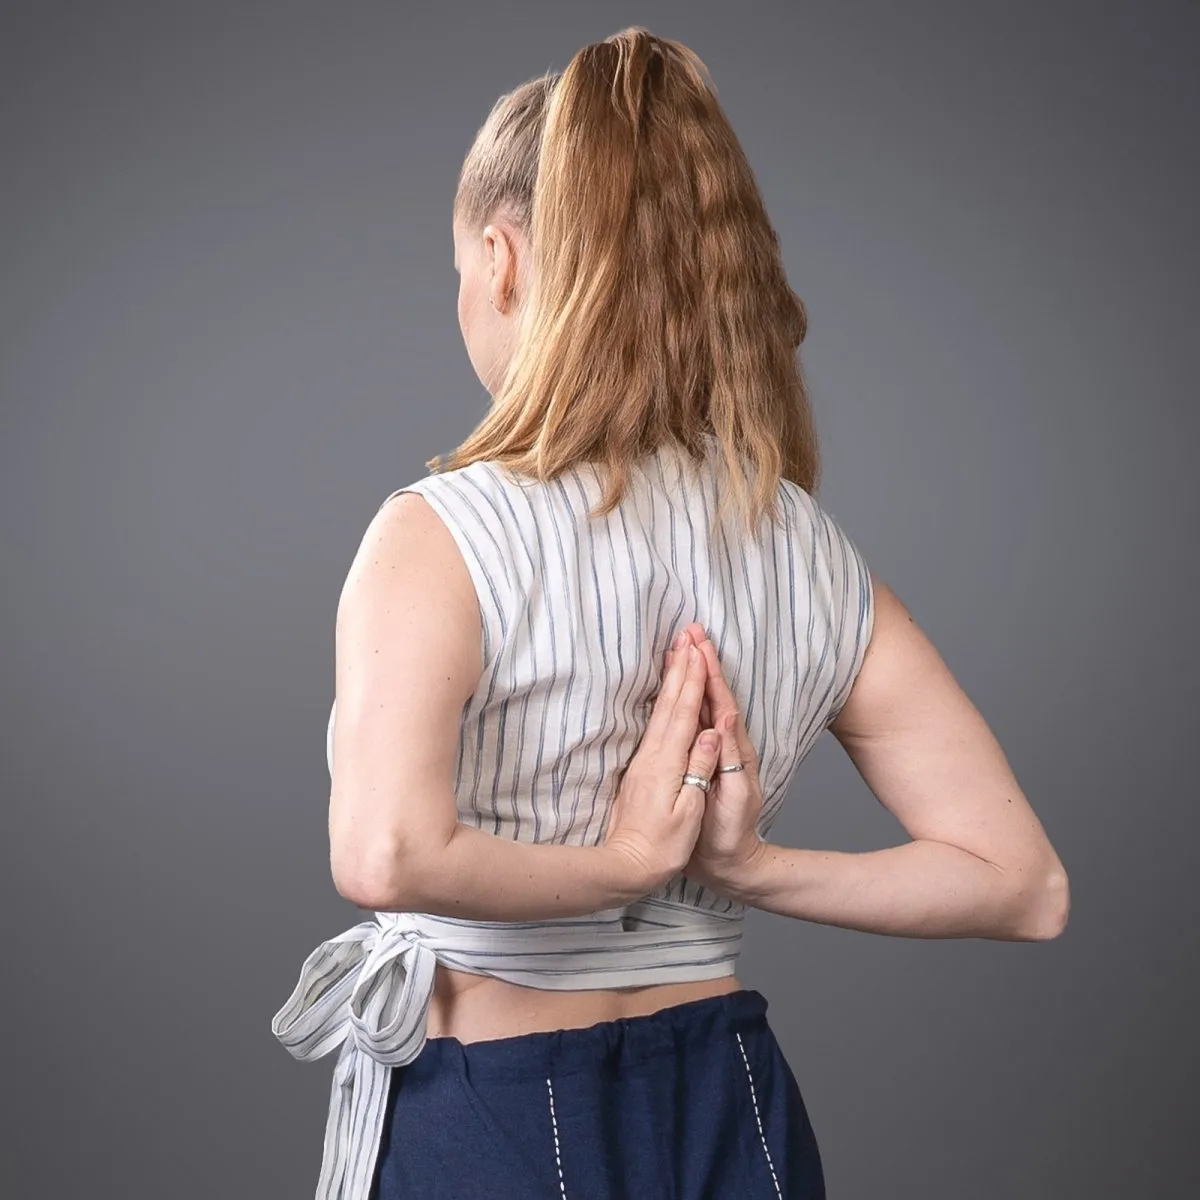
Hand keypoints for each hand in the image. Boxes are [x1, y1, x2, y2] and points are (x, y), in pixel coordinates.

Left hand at [602, 632, 722, 898]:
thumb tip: (710, 731)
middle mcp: (652, 756)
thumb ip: (698, 769)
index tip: (699, 649)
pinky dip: (662, 702)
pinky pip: (653, 724)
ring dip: (670, 679)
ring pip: (660, 710)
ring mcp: (643, 761)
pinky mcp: (639, 769)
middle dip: (681, 667)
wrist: (625, 865)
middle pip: (669, 703)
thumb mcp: (688, 812)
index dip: (693, 679)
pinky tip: (664, 693)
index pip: (684, 713)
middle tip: (687, 635)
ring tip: (676, 652)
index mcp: (667, 764)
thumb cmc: (662, 847)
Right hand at [670, 625, 768, 894]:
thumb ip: (729, 761)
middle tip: (690, 631)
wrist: (731, 863)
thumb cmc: (728, 836)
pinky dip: (690, 697)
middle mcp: (727, 745)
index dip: (709, 672)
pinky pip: (698, 719)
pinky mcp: (707, 760)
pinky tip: (680, 688)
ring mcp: (717, 752)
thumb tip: (721, 720)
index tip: (697, 644)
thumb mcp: (733, 800)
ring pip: (705, 703)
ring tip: (684, 648)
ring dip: (696, 675)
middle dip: (703, 662)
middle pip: (713, 694)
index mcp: (733, 751)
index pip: (720, 702)